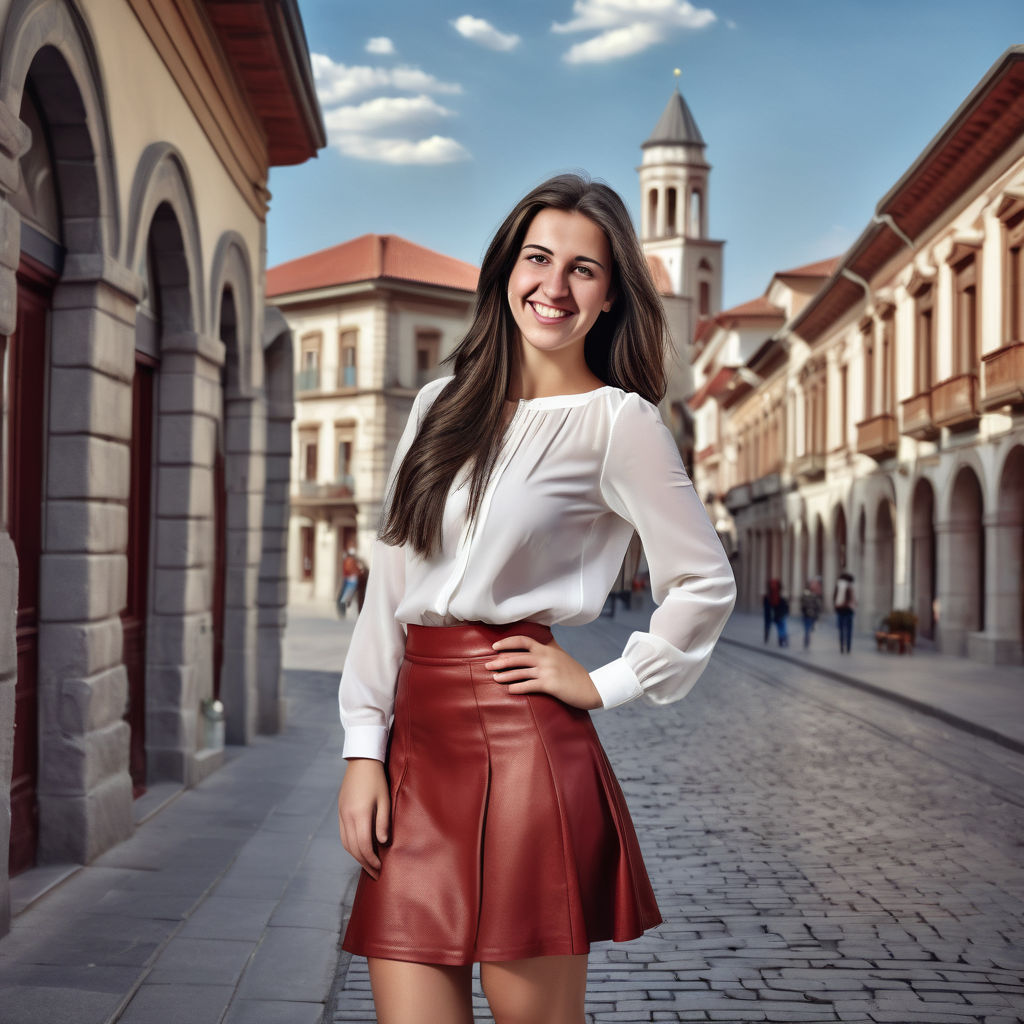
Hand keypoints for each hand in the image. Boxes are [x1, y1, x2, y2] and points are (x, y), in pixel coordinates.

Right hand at [338, 758, 390, 879]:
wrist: (361, 761)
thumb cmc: (377, 779)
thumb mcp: (385, 799)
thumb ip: (383, 822)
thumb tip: (382, 843)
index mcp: (360, 814)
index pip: (364, 846)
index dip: (372, 860)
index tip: (380, 869)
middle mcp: (347, 817)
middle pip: (353, 848)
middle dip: (364, 863)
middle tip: (375, 873)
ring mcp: (341, 814)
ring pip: (346, 843)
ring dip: (356, 856)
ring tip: (368, 864)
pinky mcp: (340, 811)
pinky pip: (343, 835)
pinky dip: (350, 846)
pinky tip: (359, 849)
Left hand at [484, 635, 602, 709]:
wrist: (592, 688)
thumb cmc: (575, 673)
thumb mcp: (561, 656)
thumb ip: (549, 648)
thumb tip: (540, 639)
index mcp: (547, 649)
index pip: (523, 640)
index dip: (507, 642)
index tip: (495, 646)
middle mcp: (546, 658)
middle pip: (517, 657)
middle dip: (500, 661)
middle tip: (487, 665)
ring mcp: (547, 671)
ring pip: (520, 672)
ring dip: (505, 675)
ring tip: (495, 678)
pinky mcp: (550, 685)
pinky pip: (529, 685)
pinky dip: (517, 688)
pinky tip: (509, 690)